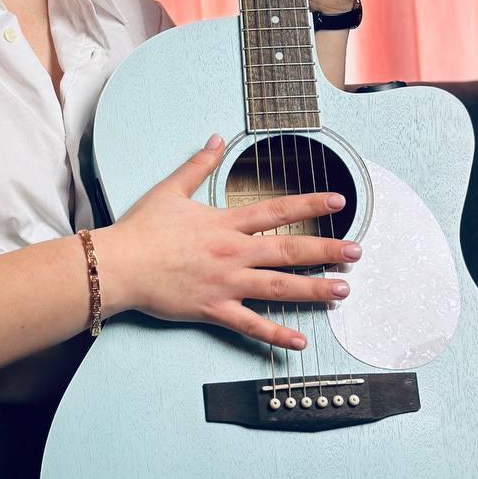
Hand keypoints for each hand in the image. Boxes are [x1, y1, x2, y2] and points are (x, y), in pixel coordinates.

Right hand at [108, 137, 361, 349]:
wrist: (120, 264)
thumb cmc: (142, 229)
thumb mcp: (170, 189)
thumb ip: (197, 164)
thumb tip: (215, 138)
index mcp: (224, 223)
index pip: (275, 210)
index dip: (309, 205)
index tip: (337, 202)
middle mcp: (232, 252)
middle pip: (288, 250)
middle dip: (326, 251)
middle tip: (357, 252)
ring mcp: (226, 283)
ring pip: (278, 287)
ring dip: (314, 289)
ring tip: (343, 290)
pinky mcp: (213, 308)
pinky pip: (250, 324)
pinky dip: (275, 334)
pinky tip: (300, 341)